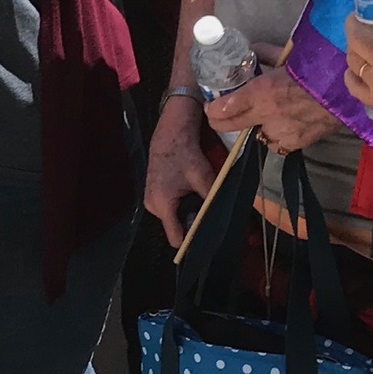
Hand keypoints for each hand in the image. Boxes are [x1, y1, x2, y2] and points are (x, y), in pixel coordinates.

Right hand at [145, 96, 214, 249]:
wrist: (171, 133)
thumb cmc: (186, 153)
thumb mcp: (204, 178)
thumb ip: (211, 201)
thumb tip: (222, 219)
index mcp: (162, 204)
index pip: (176, 238)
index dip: (193, 240)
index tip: (207, 235)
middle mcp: (152, 206)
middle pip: (175, 228)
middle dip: (192, 222)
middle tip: (205, 208)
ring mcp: (150, 201)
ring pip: (173, 219)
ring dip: (186, 212)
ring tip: (197, 196)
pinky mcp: (152, 195)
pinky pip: (169, 209)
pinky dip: (180, 205)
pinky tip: (188, 191)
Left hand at [210, 59, 340, 155]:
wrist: (351, 91)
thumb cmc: (321, 68)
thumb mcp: (290, 56)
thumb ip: (267, 55)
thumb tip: (252, 51)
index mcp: (262, 91)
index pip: (225, 107)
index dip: (213, 109)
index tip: (211, 106)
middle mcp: (268, 115)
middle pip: (231, 125)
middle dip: (221, 121)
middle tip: (218, 116)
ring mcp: (282, 132)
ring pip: (257, 135)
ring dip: (257, 127)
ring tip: (263, 117)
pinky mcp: (297, 143)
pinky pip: (278, 143)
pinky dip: (277, 136)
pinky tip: (283, 126)